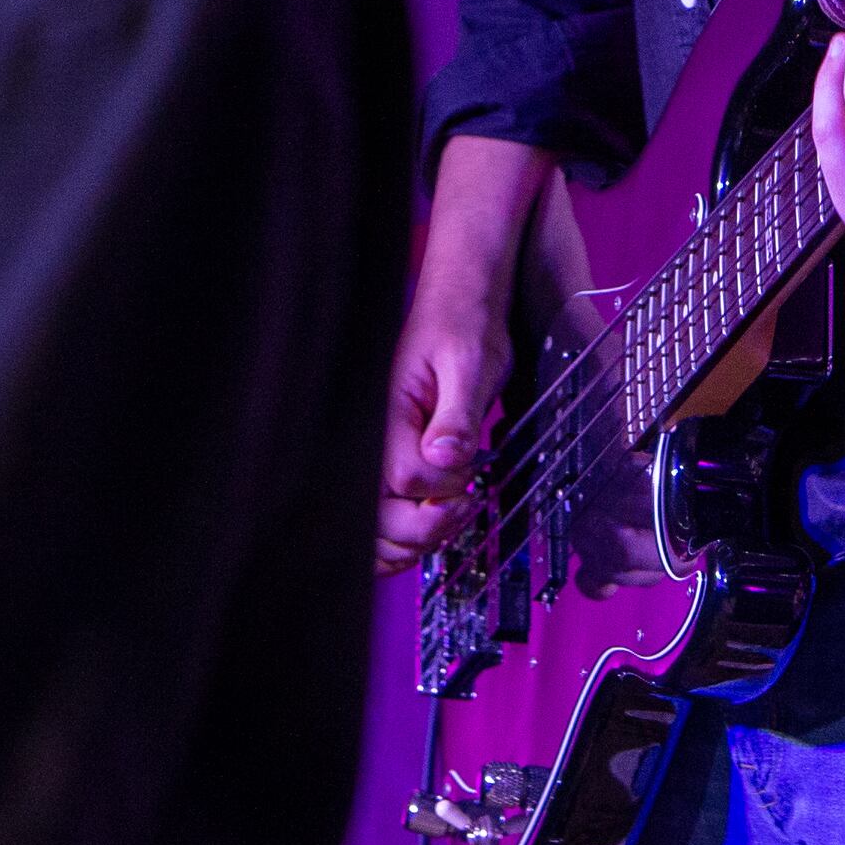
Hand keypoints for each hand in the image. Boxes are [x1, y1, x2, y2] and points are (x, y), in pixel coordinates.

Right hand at [375, 136, 546, 573]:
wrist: (460, 305)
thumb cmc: (464, 326)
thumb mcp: (470, 364)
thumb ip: (456, 415)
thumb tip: (446, 457)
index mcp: (386, 415)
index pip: (405, 480)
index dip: (444, 490)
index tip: (473, 481)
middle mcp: (371, 441)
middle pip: (382, 520)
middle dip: (428, 528)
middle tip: (467, 504)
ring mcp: (377, 455)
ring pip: (379, 532)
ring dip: (418, 540)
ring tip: (453, 513)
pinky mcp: (391, 460)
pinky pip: (386, 518)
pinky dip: (408, 536)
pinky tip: (435, 521)